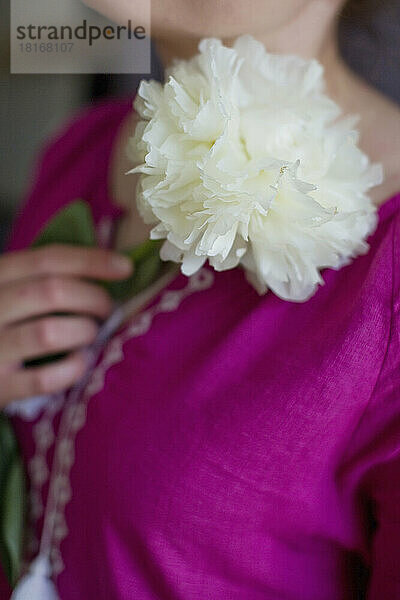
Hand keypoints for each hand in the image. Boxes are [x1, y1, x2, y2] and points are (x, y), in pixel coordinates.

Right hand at [0, 244, 132, 406]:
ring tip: (91, 335)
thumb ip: (41, 278)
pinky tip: (80, 363)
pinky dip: (71, 369)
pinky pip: (43, 379)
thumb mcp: (9, 290)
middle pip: (52, 291)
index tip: (125, 267)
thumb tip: (106, 266)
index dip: (91, 260)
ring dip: (83, 331)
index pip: (47, 260)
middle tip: (107, 310)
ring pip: (49, 332)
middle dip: (93, 298)